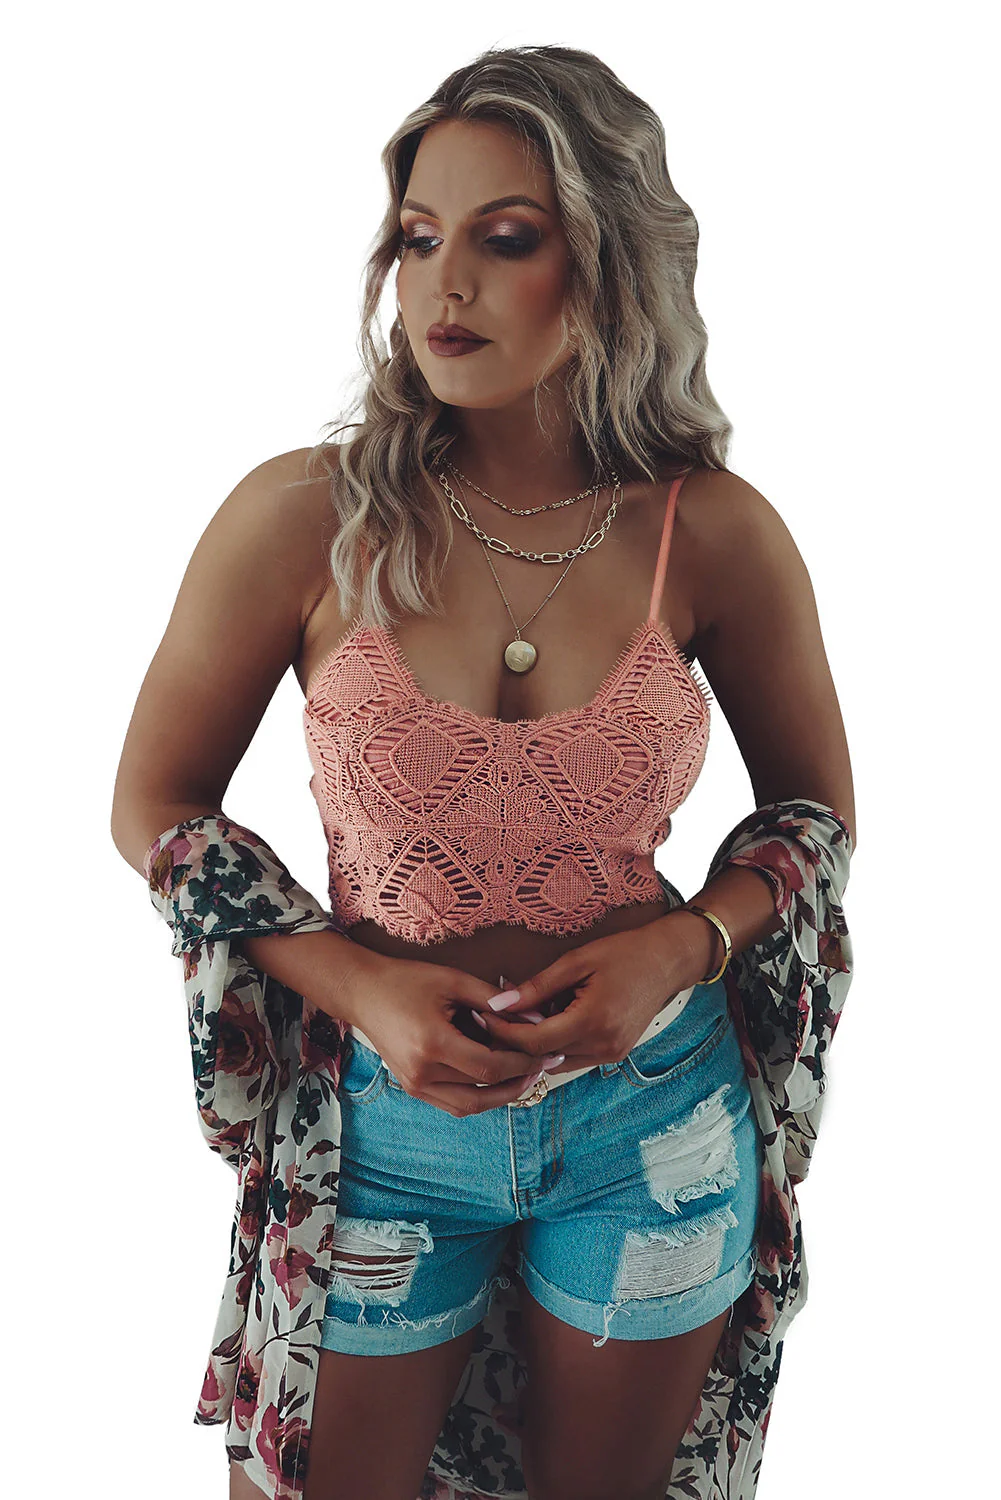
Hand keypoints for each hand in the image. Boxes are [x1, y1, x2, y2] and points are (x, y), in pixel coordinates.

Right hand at [314, 947, 562, 1116]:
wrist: (362, 992)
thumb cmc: (407, 980)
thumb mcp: (454, 980)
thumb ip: (495, 1001)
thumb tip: (535, 1017)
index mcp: (432, 1044)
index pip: (491, 1067)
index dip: (523, 1063)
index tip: (545, 1051)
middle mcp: (421, 1073)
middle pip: (484, 1092)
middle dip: (520, 1081)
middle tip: (544, 1066)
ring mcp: (414, 1085)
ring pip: (470, 1106)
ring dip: (502, 1095)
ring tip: (526, 1075)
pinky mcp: (412, 1088)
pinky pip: (454, 1104)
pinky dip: (480, 1096)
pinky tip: (497, 1079)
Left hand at [473, 917, 703, 1074]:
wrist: (667, 962)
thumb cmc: (624, 953)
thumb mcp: (577, 961)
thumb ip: (537, 986)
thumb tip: (498, 1003)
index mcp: (593, 1022)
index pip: (534, 1042)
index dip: (503, 1032)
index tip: (481, 1016)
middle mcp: (603, 1047)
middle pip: (541, 1057)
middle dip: (513, 1040)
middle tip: (489, 1019)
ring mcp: (610, 1054)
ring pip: (555, 1062)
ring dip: (533, 1045)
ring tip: (514, 1019)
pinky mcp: (613, 1054)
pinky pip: (572, 1057)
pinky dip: (553, 1044)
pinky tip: (544, 1022)